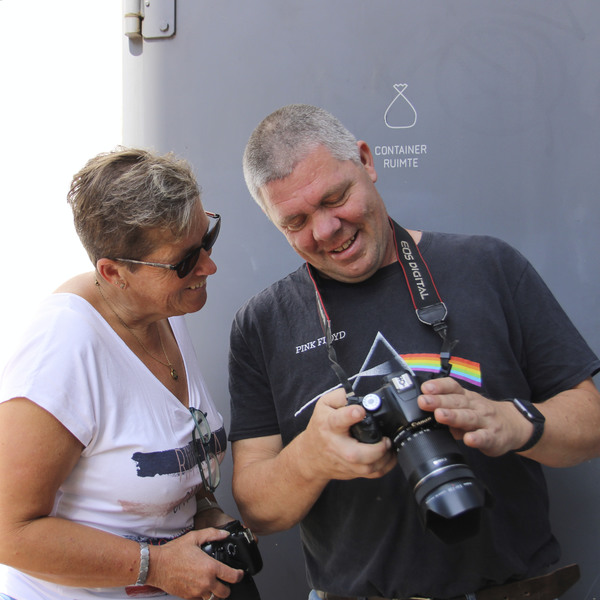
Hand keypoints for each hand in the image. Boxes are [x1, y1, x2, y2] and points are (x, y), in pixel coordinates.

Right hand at [147, 528, 243, 598]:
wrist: (156, 565)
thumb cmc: (173, 552)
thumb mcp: (194, 537)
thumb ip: (212, 534)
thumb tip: (224, 534)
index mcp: (210, 567)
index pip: (232, 577)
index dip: (239, 575)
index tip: (240, 573)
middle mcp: (205, 582)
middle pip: (225, 593)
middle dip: (228, 587)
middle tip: (226, 580)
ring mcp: (197, 592)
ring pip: (213, 599)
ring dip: (216, 593)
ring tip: (214, 585)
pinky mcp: (188, 597)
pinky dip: (203, 595)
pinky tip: (201, 586)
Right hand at [298, 388, 396, 481]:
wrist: (310, 455)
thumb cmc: (320, 427)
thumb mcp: (325, 405)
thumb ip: (342, 396)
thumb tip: (362, 396)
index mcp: (329, 425)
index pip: (338, 421)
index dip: (350, 415)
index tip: (360, 411)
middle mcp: (337, 446)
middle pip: (356, 454)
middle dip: (376, 449)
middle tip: (385, 439)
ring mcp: (345, 463)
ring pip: (368, 468)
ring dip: (385, 458)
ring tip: (389, 444)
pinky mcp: (353, 472)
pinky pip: (374, 474)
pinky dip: (386, 466)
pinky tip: (389, 454)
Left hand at [417, 377, 532, 455]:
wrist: (513, 425)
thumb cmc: (481, 414)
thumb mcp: (464, 406)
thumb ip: (445, 408)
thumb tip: (421, 412)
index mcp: (465, 397)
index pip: (452, 387)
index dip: (438, 386)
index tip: (425, 388)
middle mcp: (475, 405)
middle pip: (456, 402)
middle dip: (439, 401)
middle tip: (423, 401)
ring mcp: (485, 420)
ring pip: (468, 417)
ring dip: (453, 416)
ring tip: (440, 415)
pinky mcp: (494, 436)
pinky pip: (485, 437)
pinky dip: (477, 438)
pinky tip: (469, 439)